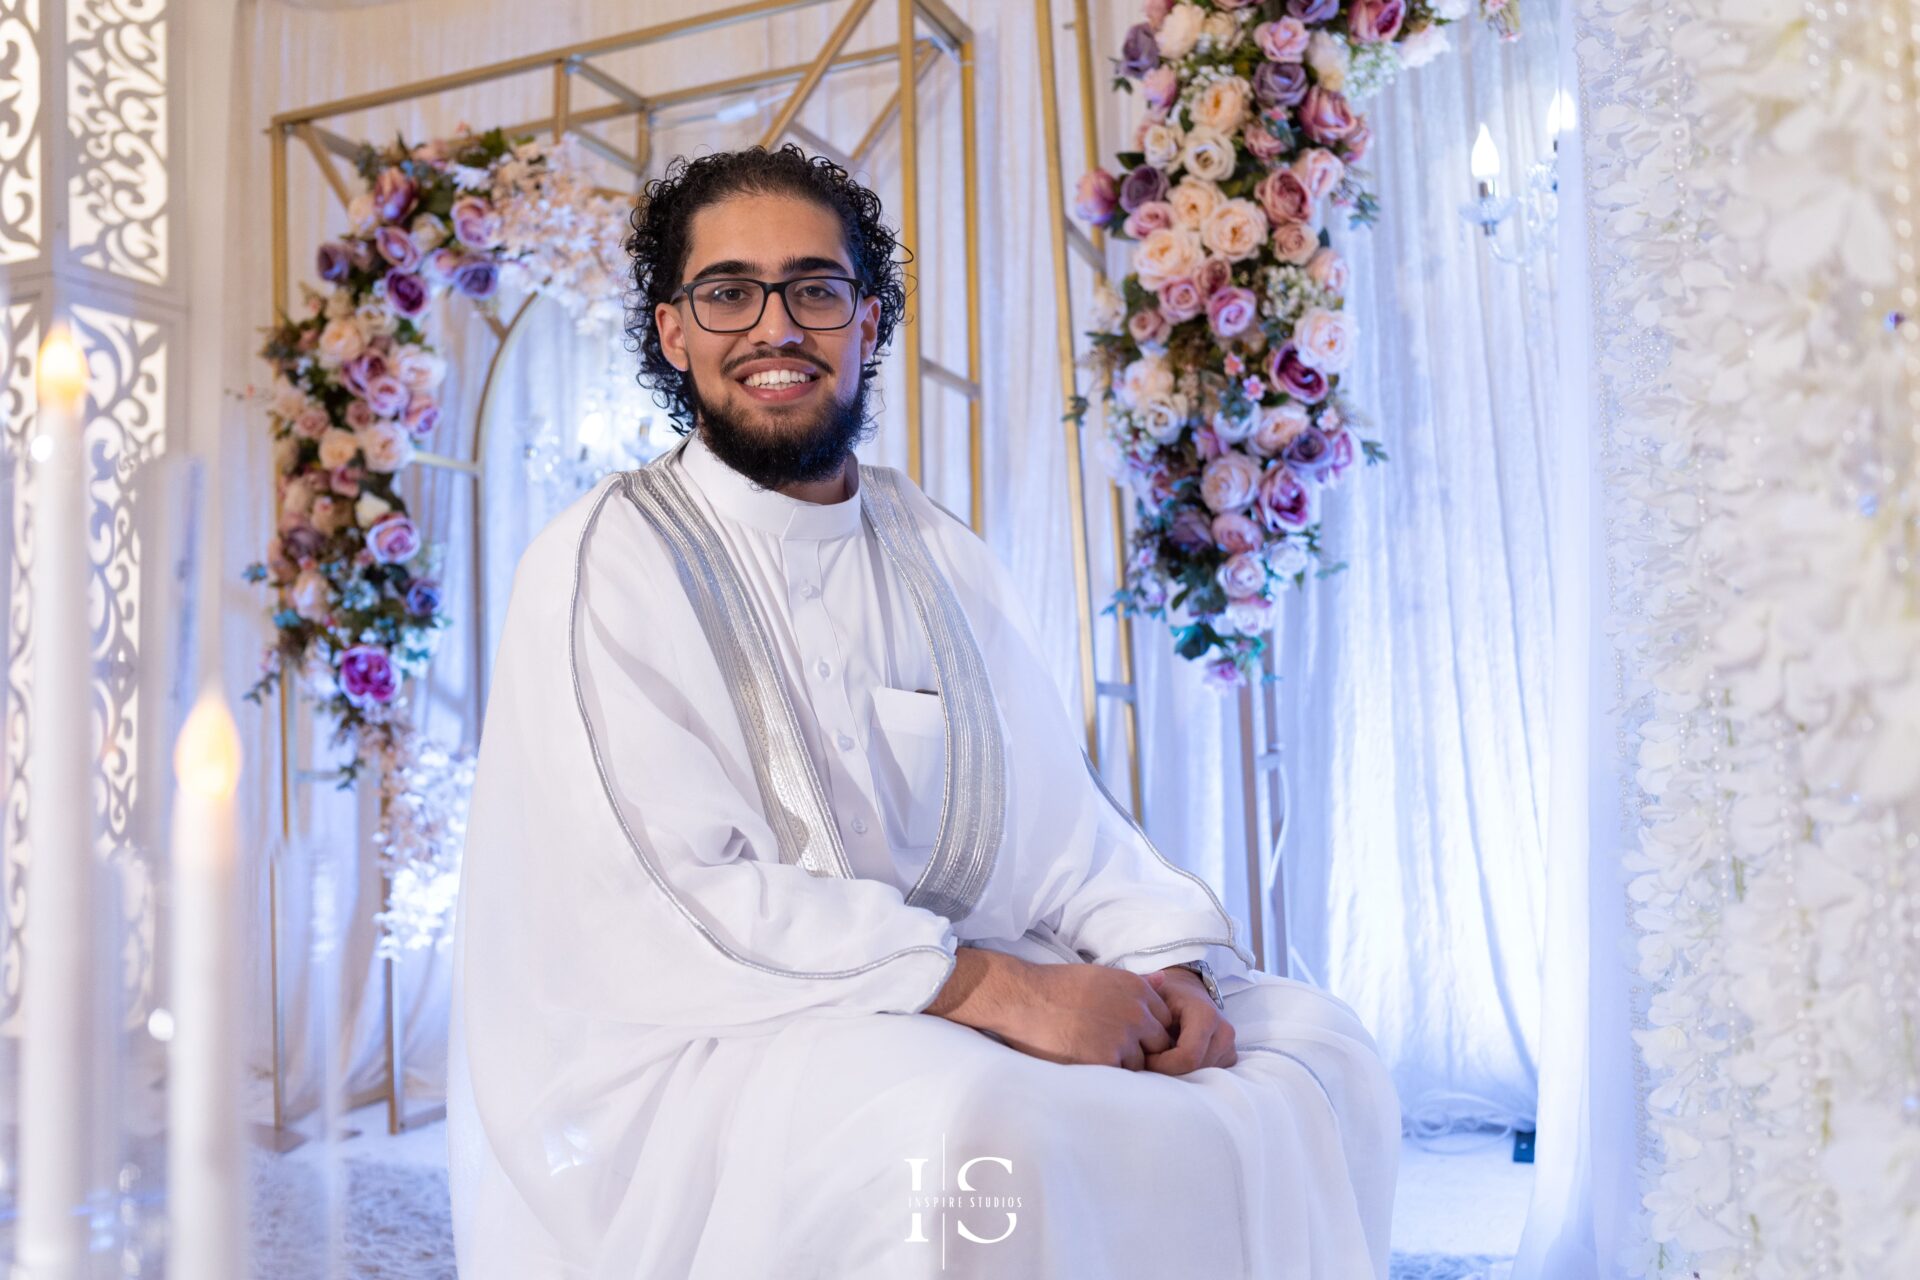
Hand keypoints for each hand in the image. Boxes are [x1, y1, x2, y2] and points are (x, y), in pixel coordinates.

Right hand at [997, 961, 1175, 1069]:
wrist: (1023, 999)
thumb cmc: (1057, 987)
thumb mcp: (1102, 976)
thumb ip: (1137, 983)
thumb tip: (1165, 981)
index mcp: (1136, 988)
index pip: (1164, 1020)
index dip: (1146, 1031)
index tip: (1125, 1034)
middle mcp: (1136, 1011)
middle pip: (1159, 1043)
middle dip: (1141, 1049)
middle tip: (1110, 1048)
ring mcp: (1124, 1036)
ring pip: (1140, 1063)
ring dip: (1122, 1064)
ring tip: (1093, 1054)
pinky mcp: (1107, 1059)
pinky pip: (1121, 1076)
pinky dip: (1107, 1074)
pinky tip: (1086, 1061)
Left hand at [1141, 968, 1237, 1075]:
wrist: (1187, 994)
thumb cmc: (1167, 995)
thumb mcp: (1154, 992)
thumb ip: (1149, 989)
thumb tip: (1155, 981)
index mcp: (1206, 1015)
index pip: (1187, 1057)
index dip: (1161, 1064)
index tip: (1145, 1056)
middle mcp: (1224, 1032)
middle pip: (1194, 1069)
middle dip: (1168, 1069)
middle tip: (1149, 1057)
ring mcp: (1230, 1047)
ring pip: (1200, 1076)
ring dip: (1177, 1071)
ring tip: (1161, 1056)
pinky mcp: (1229, 1057)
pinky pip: (1207, 1075)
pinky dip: (1188, 1072)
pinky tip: (1175, 1059)